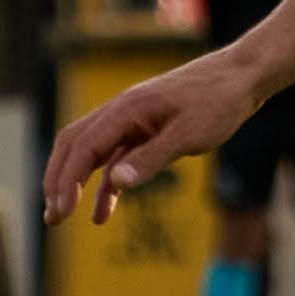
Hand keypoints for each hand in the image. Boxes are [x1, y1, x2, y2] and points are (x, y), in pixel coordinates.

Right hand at [42, 56, 265, 224]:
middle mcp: (121, 111)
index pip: (83, 147)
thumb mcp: (189, 134)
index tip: (60, 211)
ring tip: (62, 217)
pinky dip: (105, 185)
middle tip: (52, 218)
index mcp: (127, 109)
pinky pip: (115, 158)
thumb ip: (151, 158)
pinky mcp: (145, 129)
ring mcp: (132, 119)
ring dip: (74, 183)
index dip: (67, 180)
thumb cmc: (219, 102)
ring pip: (90, 152)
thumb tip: (114, 182)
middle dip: (58, 181)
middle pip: (74, 146)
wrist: (242, 77)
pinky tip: (103, 213)